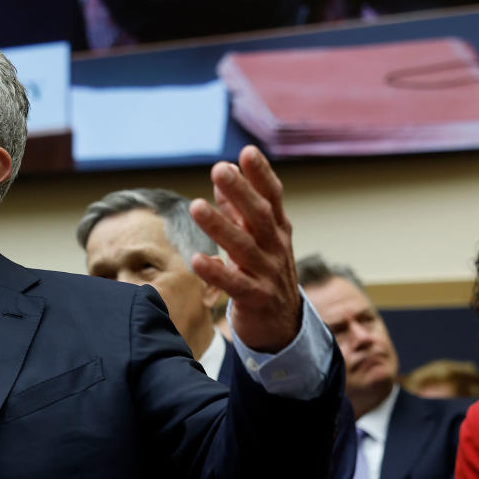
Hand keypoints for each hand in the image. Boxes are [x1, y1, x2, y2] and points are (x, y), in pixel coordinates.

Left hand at [187, 146, 299, 352]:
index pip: (272, 197)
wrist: (283, 326)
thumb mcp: (257, 239)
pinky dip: (217, 272)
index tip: (247, 152)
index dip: (261, 175)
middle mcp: (276, 248)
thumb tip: (223, 175)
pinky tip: (197, 259)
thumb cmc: (265, 273)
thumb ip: (240, 210)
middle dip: (240, 192)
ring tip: (195, 206)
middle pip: (260, 216)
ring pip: (243, 247)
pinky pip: (235, 284)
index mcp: (277, 230)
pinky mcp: (257, 299)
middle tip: (220, 169)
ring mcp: (268, 274)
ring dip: (219, 226)